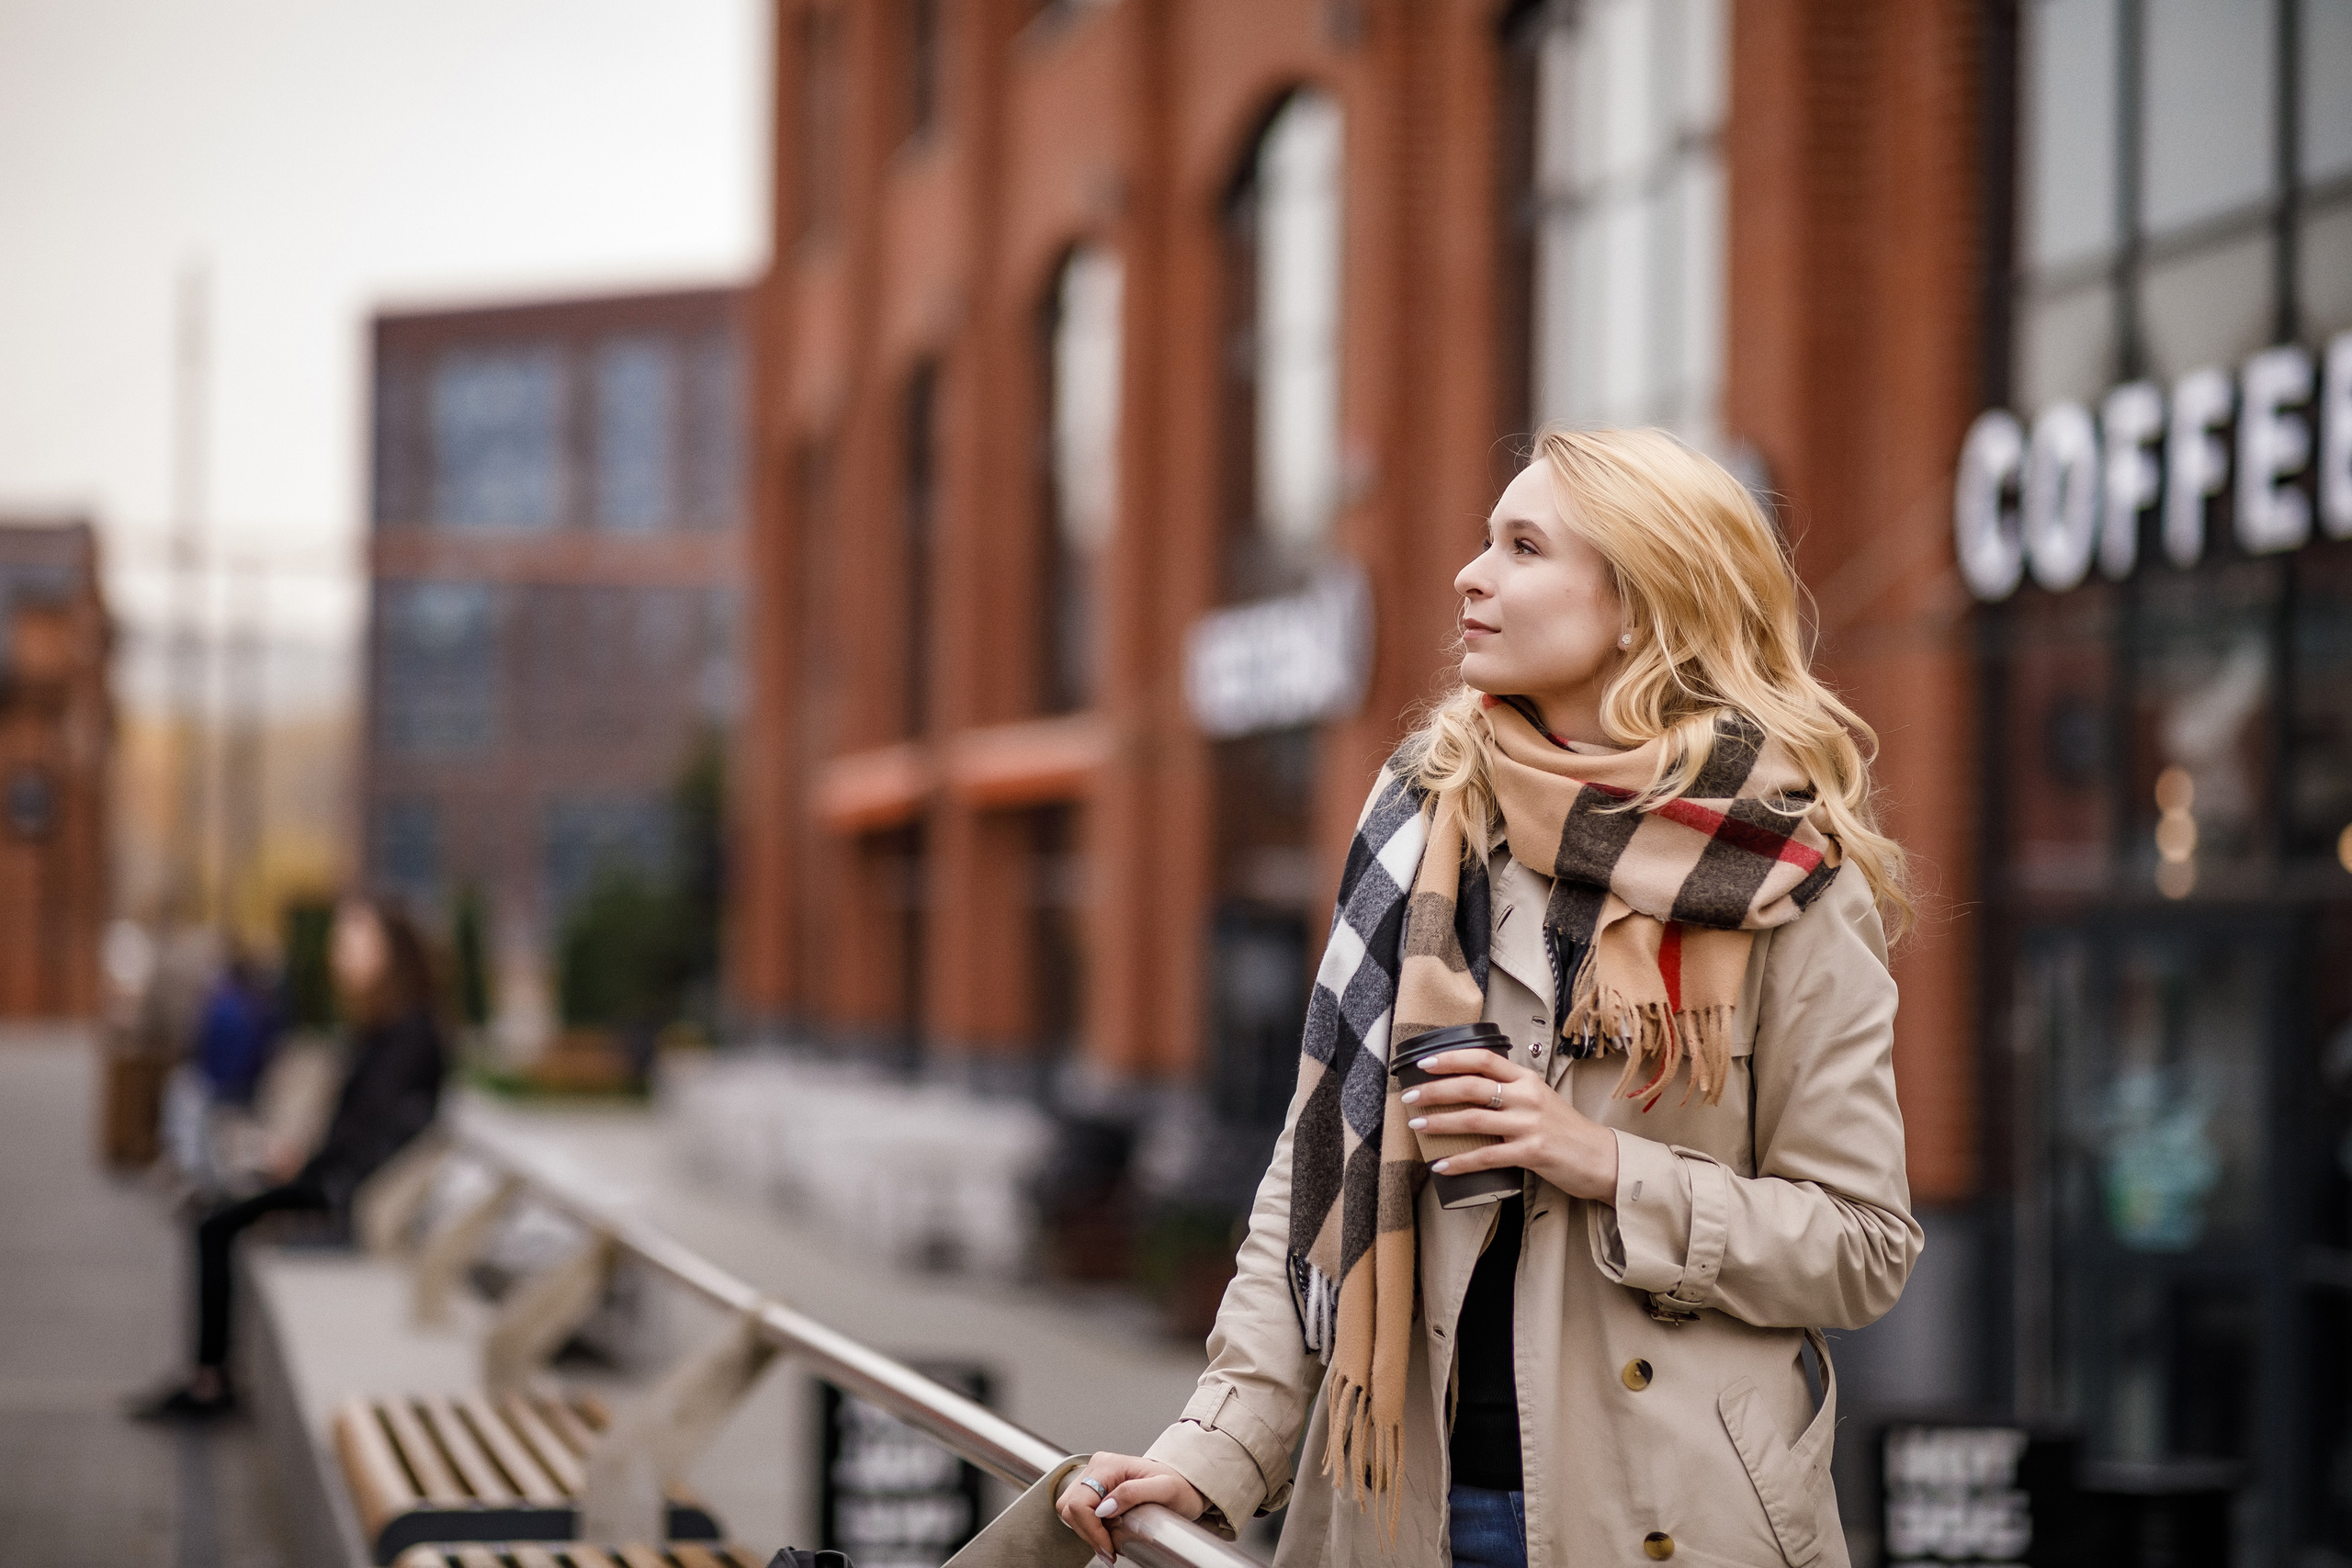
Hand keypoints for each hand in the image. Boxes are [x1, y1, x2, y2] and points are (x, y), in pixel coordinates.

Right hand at [1054, 1452, 1206, 1560]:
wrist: (1185, 1484)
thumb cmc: (1179, 1485)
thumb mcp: (1165, 1488)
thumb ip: (1133, 1493)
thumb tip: (1104, 1508)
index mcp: (1109, 1465)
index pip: (1081, 1501)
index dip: (1091, 1529)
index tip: (1108, 1546)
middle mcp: (1097, 1468)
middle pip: (1070, 1507)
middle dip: (1087, 1533)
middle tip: (1108, 1550)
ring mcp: (1094, 1479)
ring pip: (1071, 1511)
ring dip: (1087, 1532)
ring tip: (1108, 1545)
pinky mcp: (1096, 1490)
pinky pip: (1080, 1513)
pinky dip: (1089, 1529)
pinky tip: (1106, 1537)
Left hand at [1401, 1049, 1619, 1202]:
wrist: (1603, 1159)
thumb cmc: (1567, 1131)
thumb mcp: (1540, 1100)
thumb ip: (1511, 1091)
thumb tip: (1469, 1090)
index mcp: (1527, 1079)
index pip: (1484, 1059)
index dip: (1451, 1058)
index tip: (1424, 1063)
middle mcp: (1527, 1097)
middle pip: (1472, 1086)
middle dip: (1435, 1090)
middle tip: (1409, 1096)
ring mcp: (1530, 1124)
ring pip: (1474, 1119)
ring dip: (1440, 1122)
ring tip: (1417, 1124)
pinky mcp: (1532, 1152)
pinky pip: (1487, 1156)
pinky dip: (1460, 1161)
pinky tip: (1442, 1165)